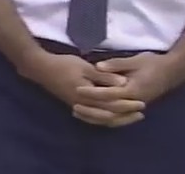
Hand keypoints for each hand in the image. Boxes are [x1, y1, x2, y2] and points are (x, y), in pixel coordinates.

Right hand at [17, 50, 139, 126]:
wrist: (42, 69)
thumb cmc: (64, 65)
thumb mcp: (86, 67)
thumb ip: (104, 76)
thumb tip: (124, 83)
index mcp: (88, 96)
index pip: (112, 105)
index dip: (128, 105)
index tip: (142, 103)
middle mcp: (85, 106)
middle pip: (109, 115)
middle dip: (126, 115)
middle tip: (142, 113)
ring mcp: (79, 107)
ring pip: (101, 119)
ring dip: (117, 118)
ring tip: (130, 116)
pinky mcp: (75, 105)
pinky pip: (94, 117)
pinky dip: (104, 119)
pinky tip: (111, 117)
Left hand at [76, 52, 184, 125]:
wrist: (173, 72)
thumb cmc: (154, 63)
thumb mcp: (136, 60)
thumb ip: (116, 65)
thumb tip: (97, 67)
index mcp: (132, 90)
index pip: (108, 94)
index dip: (92, 92)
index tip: (77, 89)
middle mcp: (133, 103)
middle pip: (108, 111)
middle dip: (90, 109)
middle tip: (73, 106)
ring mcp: (134, 107)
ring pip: (112, 117)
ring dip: (95, 116)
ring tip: (79, 113)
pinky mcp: (134, 108)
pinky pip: (117, 117)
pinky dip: (104, 117)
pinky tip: (94, 115)